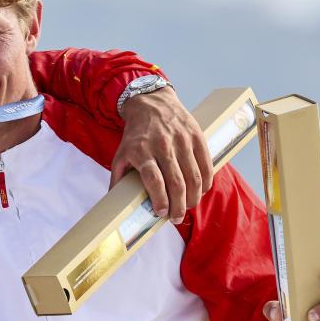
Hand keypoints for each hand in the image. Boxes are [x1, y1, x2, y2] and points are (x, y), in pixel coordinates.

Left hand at [113, 87, 211, 223]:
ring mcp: (182, 140)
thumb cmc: (135, 134)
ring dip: (193, 197)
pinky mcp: (197, 136)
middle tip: (175, 218)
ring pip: (193, 176)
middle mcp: (162, 145)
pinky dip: (205, 182)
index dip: (160, 199)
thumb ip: (118, 177)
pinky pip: (206, 164)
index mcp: (141, 151)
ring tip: (187, 207)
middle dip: (178, 206)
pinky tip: (200, 191)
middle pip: (176, 182)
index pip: (153, 179)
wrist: (151, 102)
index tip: (160, 213)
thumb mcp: (121, 153)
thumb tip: (114, 201)